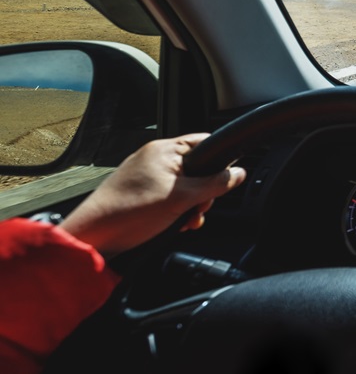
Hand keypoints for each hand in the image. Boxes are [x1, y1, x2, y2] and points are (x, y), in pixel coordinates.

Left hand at [60, 133, 245, 255]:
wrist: (95, 235)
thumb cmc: (130, 212)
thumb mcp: (183, 198)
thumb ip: (215, 184)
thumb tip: (239, 173)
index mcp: (164, 150)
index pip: (205, 143)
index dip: (220, 161)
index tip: (225, 181)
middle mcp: (154, 158)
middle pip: (198, 168)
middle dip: (204, 192)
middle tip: (198, 208)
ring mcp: (145, 175)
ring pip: (185, 185)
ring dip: (191, 205)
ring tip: (184, 220)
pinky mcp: (140, 192)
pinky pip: (169, 195)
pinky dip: (176, 210)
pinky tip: (174, 223)